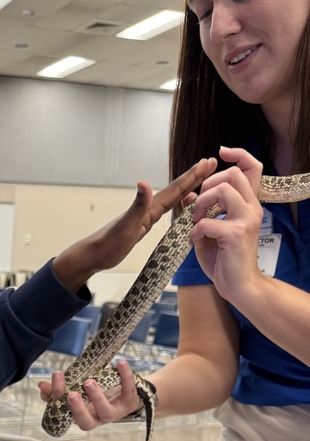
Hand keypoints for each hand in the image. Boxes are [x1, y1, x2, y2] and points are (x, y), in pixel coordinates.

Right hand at [39, 360, 142, 431]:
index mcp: (84, 416)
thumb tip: (41, 385)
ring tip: (89, 381)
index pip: (67, 415)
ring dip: (97, 397)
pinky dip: (125, 376)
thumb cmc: (101, 395)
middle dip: (78, 409)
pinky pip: (129, 389)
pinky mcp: (131, 400)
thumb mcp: (80, 393)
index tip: (48, 386)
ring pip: (107, 412)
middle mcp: (98, 418)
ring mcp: (116, 411)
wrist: (131, 394)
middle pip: (87, 423)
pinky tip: (120, 363)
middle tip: (71, 394)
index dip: (57, 403)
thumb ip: (59, 391)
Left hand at [51, 156, 216, 291]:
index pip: (174, 189)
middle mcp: (148, 209)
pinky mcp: (143, 226)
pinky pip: (166, 211)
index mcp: (148, 208)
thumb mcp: (126, 226)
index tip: (207, 162)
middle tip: (211, 163)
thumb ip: (137, 206)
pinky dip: (177, 205)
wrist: (92, 255)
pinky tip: (180, 205)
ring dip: (188, 188)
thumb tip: (144, 183)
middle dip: (194, 177)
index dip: (192, 176)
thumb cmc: (108, 244)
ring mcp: (146, 217)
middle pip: (176, 190)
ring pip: (173, 199)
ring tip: (203, 179)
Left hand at [189, 147, 263, 304]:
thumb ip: (200, 212)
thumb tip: (187, 195)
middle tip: (198, 206)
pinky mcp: (236, 234)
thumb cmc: (224, 260)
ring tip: (196, 222)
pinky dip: (196, 231)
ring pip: (223, 190)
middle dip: (208, 185)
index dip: (237, 154)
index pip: (251, 168)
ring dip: (201, 204)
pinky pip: (207, 222)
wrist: (238, 287)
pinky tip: (198, 242)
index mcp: (248, 205)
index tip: (218, 154)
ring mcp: (246, 220)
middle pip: (233, 174)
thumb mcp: (208, 231)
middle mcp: (251, 208)